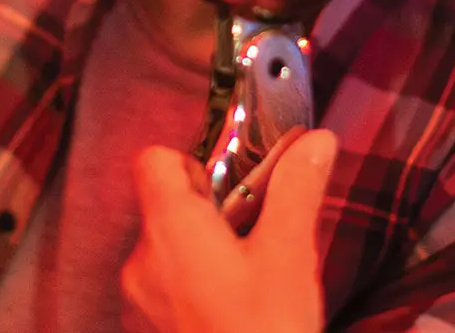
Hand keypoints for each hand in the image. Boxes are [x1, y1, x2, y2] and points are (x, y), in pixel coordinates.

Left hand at [124, 129, 337, 332]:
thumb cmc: (266, 328)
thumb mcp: (290, 255)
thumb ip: (297, 189)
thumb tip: (316, 140)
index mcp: (170, 227)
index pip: (153, 160)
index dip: (192, 161)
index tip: (234, 187)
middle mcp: (142, 260)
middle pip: (163, 206)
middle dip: (209, 211)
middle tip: (256, 233)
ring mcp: (138, 301)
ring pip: (166, 250)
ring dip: (202, 252)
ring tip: (249, 277)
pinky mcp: (146, 331)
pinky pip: (164, 289)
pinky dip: (192, 288)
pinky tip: (231, 310)